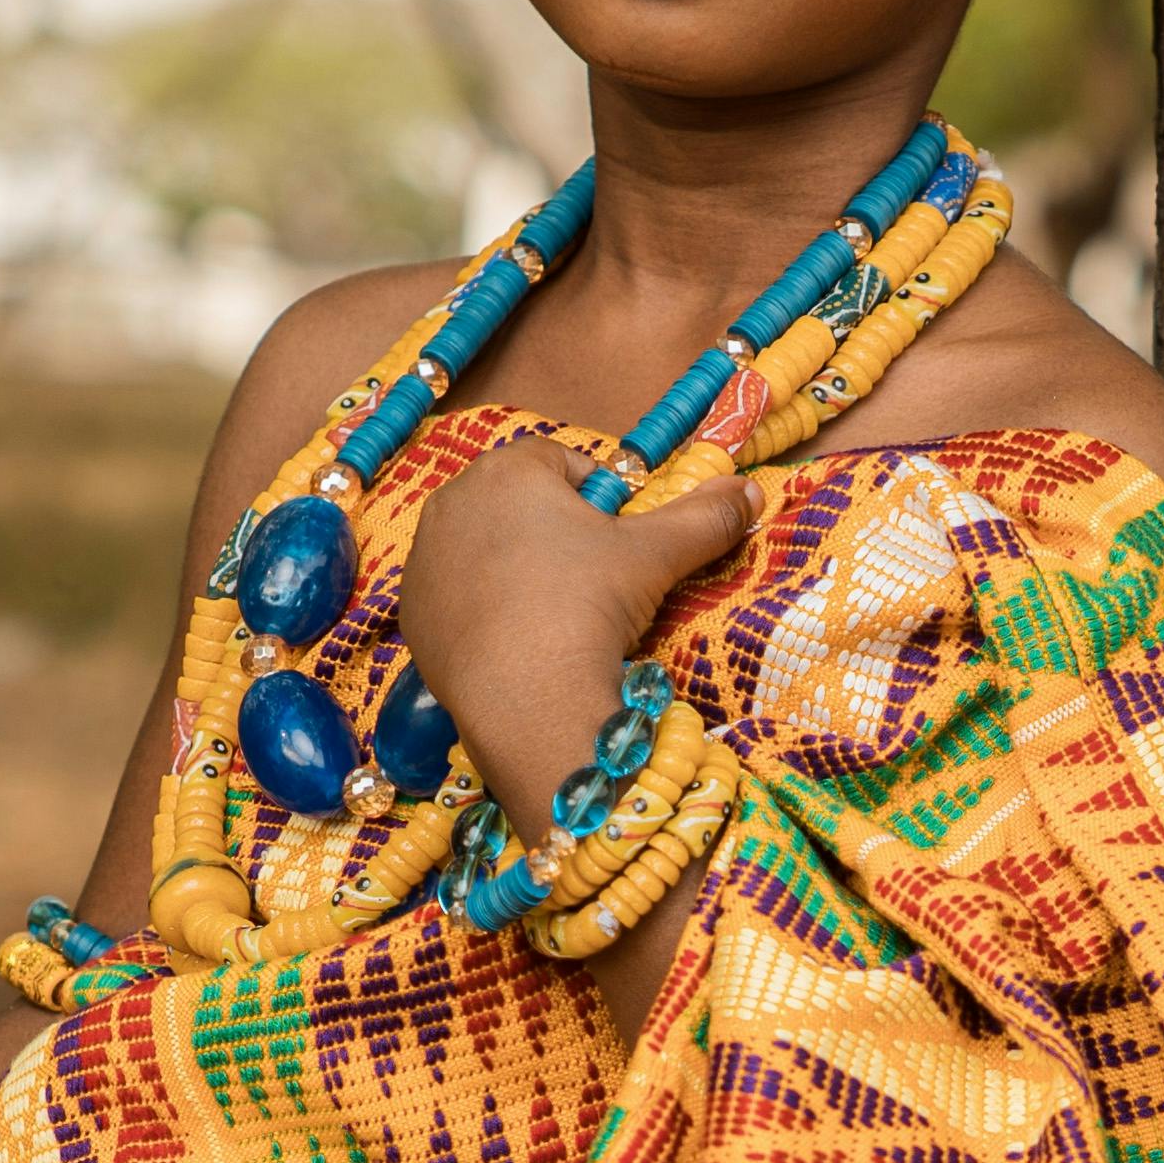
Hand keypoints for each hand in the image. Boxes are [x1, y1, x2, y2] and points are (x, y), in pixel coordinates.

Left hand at [395, 440, 750, 838]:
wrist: (525, 700)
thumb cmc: (587, 607)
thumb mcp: (656, 556)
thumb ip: (703, 518)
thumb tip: (752, 494)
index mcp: (509, 467)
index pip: (561, 463)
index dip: (597, 499)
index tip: (615, 541)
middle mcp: (453, 499)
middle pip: (517, 503)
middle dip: (552, 531)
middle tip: (588, 584)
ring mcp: (424, 557)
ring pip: (483, 548)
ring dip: (516, 568)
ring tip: (552, 616)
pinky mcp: (411, 611)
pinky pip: (455, 595)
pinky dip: (482, 609)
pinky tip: (514, 642)